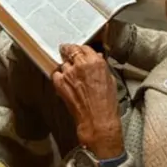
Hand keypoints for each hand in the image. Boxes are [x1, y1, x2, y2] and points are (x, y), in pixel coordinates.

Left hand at [53, 44, 123, 158]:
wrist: (97, 119)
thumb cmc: (106, 103)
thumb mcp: (110, 80)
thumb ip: (101, 67)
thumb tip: (97, 59)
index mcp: (95, 62)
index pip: (84, 47)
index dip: (81, 50)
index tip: (80, 52)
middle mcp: (80, 64)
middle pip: (70, 50)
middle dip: (70, 52)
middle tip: (69, 55)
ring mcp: (68, 73)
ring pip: (63, 63)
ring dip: (66, 67)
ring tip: (72, 77)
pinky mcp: (59, 82)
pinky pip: (56, 74)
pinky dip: (59, 77)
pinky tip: (66, 84)